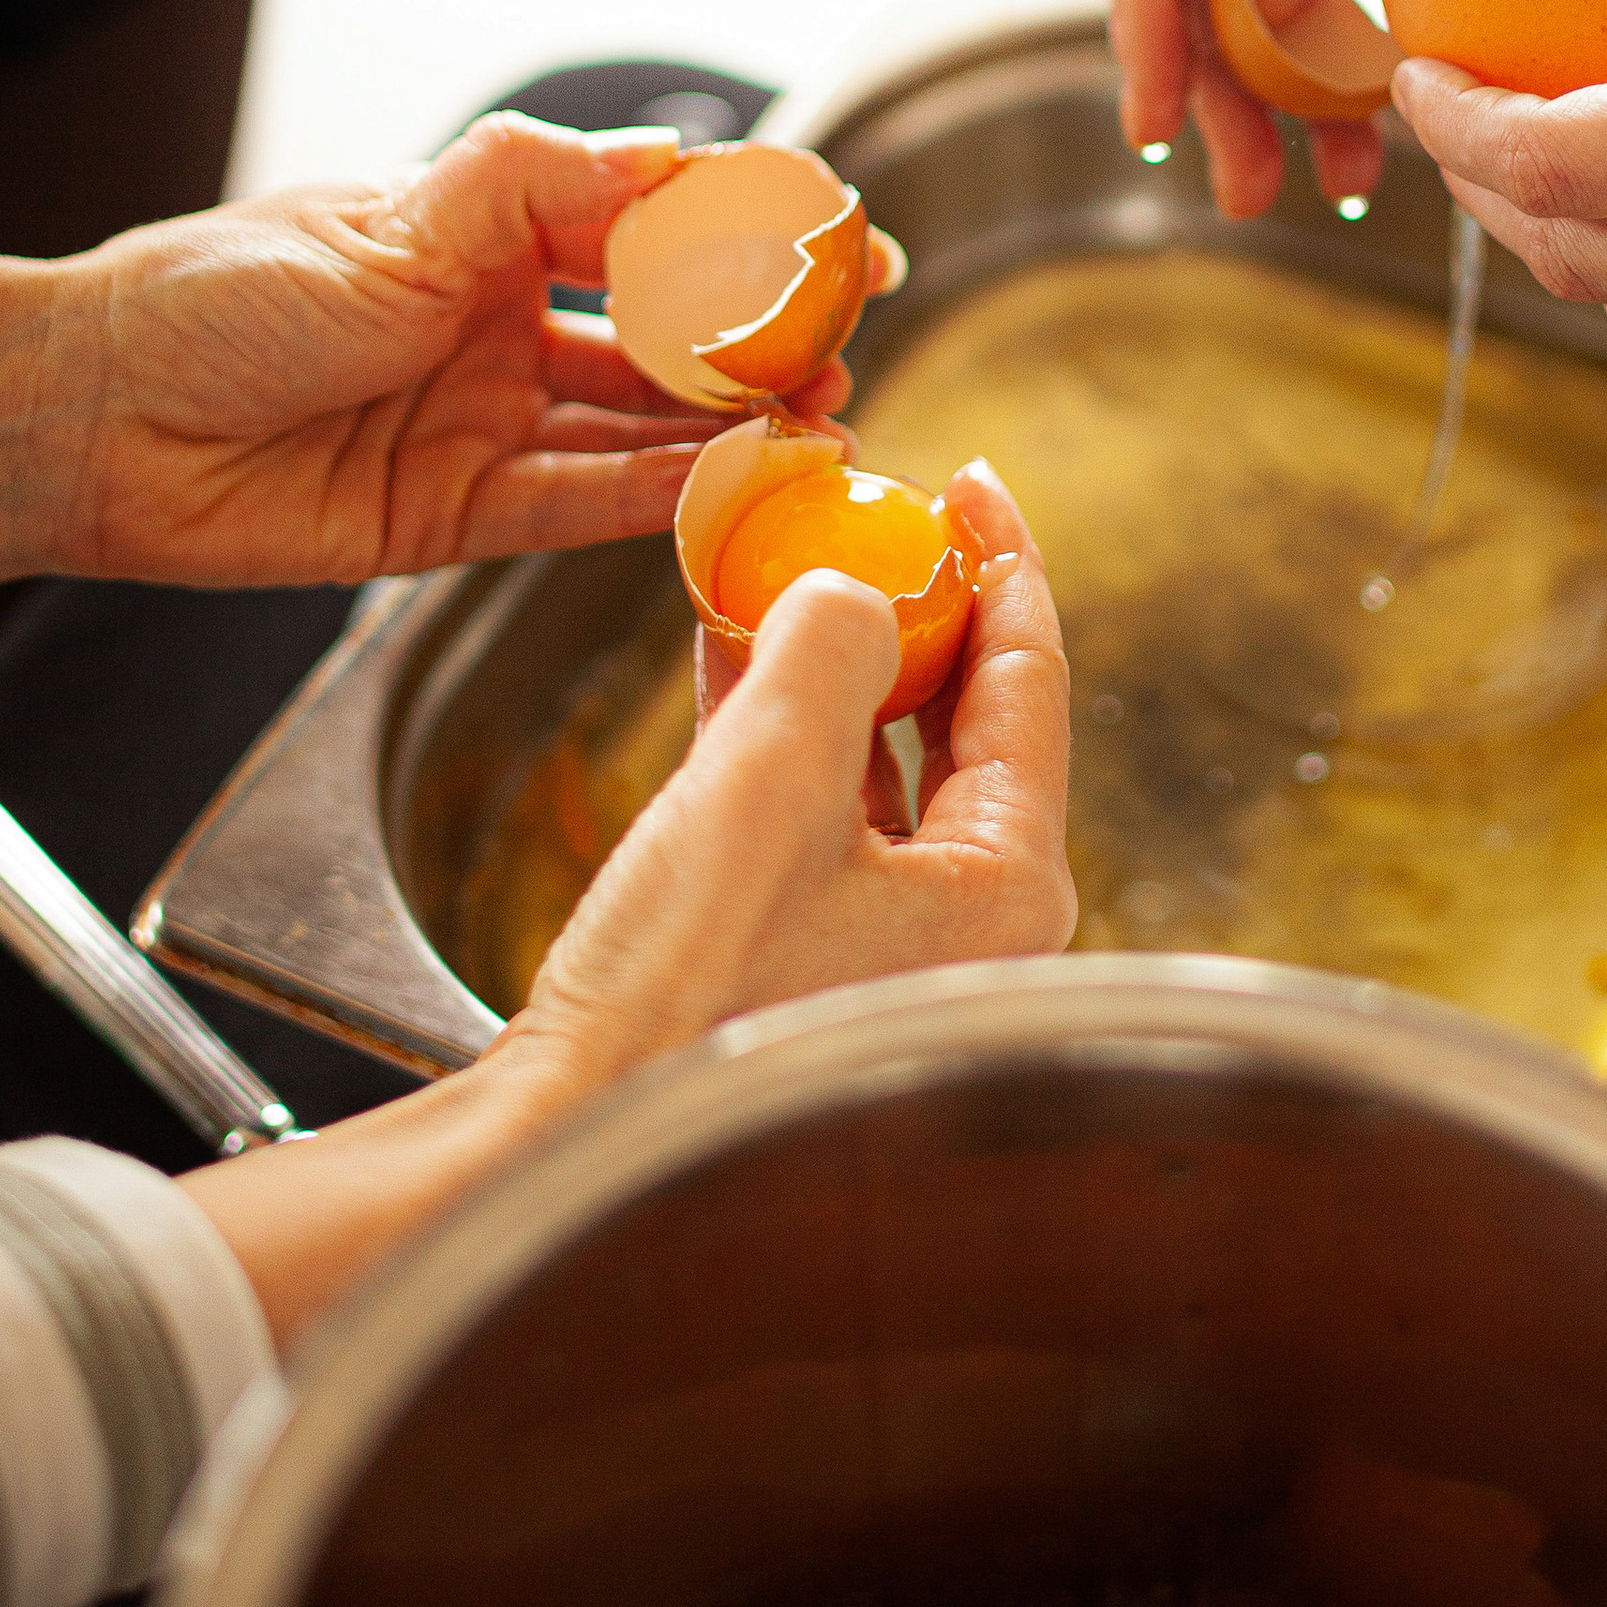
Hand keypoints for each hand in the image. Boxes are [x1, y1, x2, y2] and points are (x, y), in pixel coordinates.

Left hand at [52, 114, 860, 582]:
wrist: (96, 419)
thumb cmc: (218, 298)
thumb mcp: (390, 222)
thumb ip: (535, 186)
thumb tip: (677, 154)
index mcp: (483, 230)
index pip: (649, 222)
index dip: (749, 233)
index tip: (844, 239)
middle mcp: (496, 323)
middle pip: (662, 336)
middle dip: (763, 344)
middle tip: (851, 347)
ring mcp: (482, 420)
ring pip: (636, 427)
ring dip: (730, 428)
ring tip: (824, 424)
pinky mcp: (457, 516)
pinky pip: (579, 505)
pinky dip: (657, 497)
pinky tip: (734, 482)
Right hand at [518, 459, 1074, 1075]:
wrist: (575, 1128)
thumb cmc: (688, 982)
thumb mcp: (768, 772)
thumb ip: (828, 643)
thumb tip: (846, 592)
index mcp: (1007, 885)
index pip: (1030, 680)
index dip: (1000, 559)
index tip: (964, 478)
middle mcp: (970, 920)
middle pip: (964, 718)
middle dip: (910, 608)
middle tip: (873, 517)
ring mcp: (890, 942)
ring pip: (879, 760)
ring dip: (830, 662)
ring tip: (785, 566)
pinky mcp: (804, 955)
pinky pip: (815, 809)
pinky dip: (779, 728)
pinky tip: (727, 652)